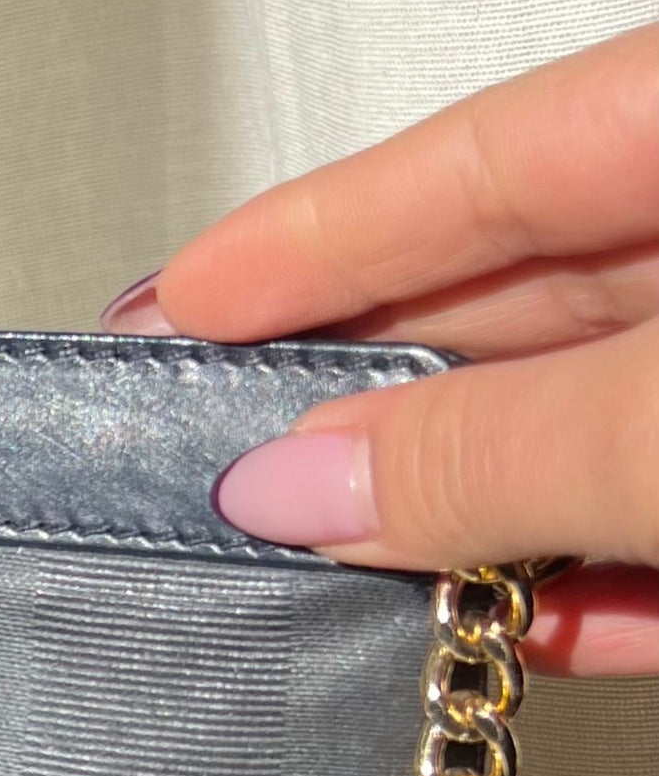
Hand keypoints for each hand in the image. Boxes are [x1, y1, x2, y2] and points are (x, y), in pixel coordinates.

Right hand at [100, 23, 658, 675]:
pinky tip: (508, 619)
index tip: (181, 300)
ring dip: (470, 512)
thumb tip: (302, 484)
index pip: (483, 156)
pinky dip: (591, 580)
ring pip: (594, 425)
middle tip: (233, 452)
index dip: (311, 237)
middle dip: (371, 393)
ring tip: (341, 559)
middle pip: (524, 297)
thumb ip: (488, 449)